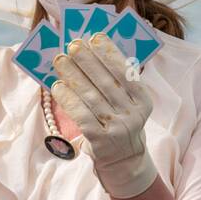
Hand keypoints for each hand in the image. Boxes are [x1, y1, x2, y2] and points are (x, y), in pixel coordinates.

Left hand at [51, 34, 156, 198]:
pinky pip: (81, 114)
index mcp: (142, 100)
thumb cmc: (122, 125)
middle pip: (106, 81)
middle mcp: (133, 114)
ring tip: (60, 60)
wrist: (125, 162)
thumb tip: (91, 52)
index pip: (126, 72)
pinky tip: (58, 86)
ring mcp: (117, 128)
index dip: (110, 53)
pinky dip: (68, 98)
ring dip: (73, 75)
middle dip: (87, 60)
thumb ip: (117, 83)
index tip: (95, 37)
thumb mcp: (129, 105)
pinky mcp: (101, 140)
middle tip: (72, 44)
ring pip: (91, 96)